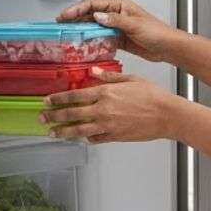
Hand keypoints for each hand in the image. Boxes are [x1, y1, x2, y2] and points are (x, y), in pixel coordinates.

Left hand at [41, 68, 177, 143]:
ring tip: (52, 133)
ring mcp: (108, 125)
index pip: (75, 96)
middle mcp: (103, 110)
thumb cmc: (153, 96)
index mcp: (106, 92)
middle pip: (72, 114)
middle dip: (54, 116)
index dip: (58, 99)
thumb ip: (110, 76)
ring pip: (79, 130)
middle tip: (42, 118)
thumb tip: (94, 72)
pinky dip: (86, 138)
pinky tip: (80, 138)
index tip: (47, 101)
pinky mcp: (115, 137)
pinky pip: (95, 139)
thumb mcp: (131, 79)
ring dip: (63, 131)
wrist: (167, 115)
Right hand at [57, 0, 179, 62]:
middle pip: (90, 14)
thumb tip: (98, 17)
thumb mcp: (135, 25)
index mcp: (120, 5)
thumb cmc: (158, 32)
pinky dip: (91, 41)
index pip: (93, 4)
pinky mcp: (118, 38)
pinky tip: (83, 46)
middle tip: (60, 26)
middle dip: (75, 19)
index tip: (65, 16)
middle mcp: (116, 14)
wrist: (168, 47)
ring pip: (93, 26)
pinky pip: (100, 38)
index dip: (77, 9)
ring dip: (81, 30)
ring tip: (68, 36)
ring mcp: (116, 26)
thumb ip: (116, 21)